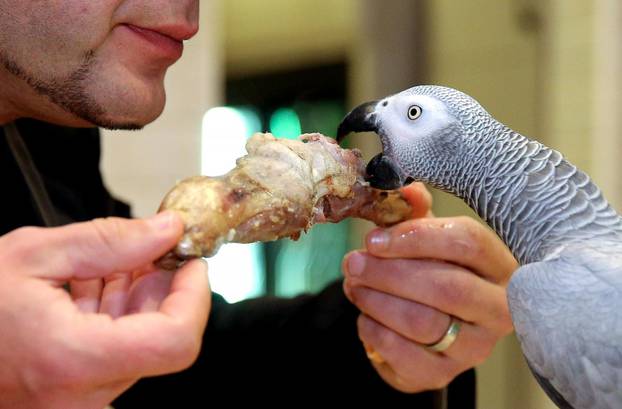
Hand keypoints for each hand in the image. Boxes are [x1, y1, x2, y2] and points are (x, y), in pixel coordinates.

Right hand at [0, 212, 209, 408]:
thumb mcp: (34, 253)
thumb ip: (111, 241)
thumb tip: (168, 230)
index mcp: (72, 359)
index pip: (176, 342)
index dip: (196, 296)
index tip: (190, 260)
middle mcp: (84, 395)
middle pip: (163, 338)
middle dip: (163, 287)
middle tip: (144, 248)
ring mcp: (82, 402)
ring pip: (144, 342)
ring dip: (139, 298)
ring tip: (104, 266)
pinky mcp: (80, 396)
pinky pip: (122, 351)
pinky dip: (120, 314)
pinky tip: (93, 287)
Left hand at [342, 183, 516, 392]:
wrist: (431, 327)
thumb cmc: (431, 271)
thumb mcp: (426, 238)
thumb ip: (415, 212)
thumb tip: (404, 190)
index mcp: (499, 266)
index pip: (467, 243)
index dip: (415, 237)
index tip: (374, 238)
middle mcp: (497, 310)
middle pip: (445, 286)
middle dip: (388, 272)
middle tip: (353, 262)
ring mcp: (474, 347)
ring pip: (422, 322)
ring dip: (375, 299)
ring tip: (353, 284)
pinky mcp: (444, 374)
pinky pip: (403, 354)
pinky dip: (374, 331)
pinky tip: (365, 316)